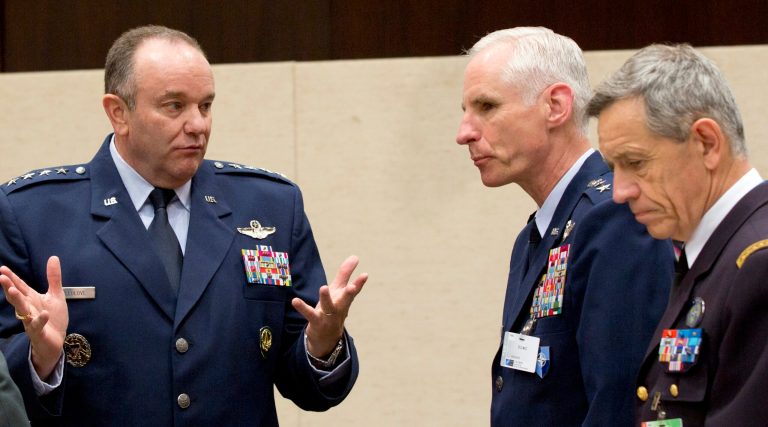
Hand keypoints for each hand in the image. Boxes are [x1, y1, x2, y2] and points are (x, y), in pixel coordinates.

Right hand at [0, 256, 68, 378]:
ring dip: (18, 301)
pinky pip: (38, 326)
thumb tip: (53, 257)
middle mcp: (29, 309)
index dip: (12, 278)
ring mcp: (32, 321)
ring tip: (13, 291)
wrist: (56, 341)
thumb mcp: (56, 295)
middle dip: (9, 287)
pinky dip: (40, 320)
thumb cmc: (53, 318)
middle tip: (1, 277)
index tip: (3, 268)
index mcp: (32, 299)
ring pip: (22, 311)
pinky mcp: (39, 332)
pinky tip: (44, 314)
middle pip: (17, 297)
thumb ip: (53, 278)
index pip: (21, 287)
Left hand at [291, 255, 367, 357]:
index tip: (365, 274)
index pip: (353, 291)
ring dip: (326, 298)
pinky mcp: (316, 322)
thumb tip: (355, 256)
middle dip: (349, 293)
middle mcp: (339, 308)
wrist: (326, 338)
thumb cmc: (334, 309)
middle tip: (352, 287)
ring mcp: (328, 316)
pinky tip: (295, 300)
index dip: (359, 283)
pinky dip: (302, 308)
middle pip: (345, 300)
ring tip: (323, 287)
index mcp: (344, 300)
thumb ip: (345, 274)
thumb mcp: (339, 291)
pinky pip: (309, 314)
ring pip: (328, 307)